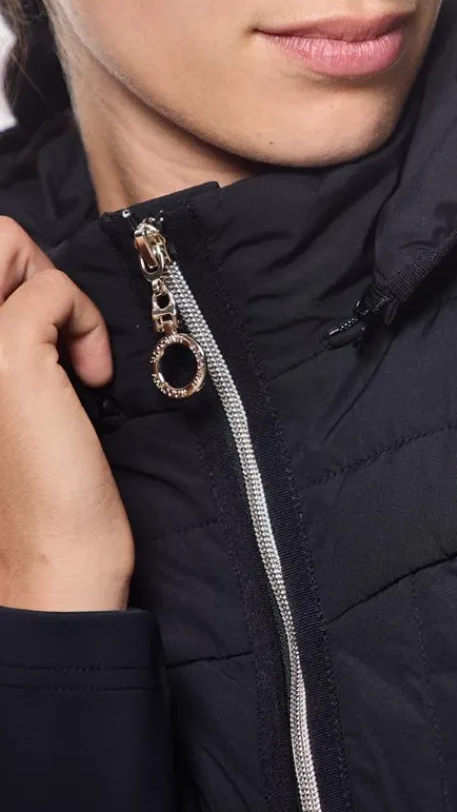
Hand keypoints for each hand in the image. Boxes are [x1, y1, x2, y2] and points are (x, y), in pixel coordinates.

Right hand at [0, 217, 132, 610]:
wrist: (48, 569)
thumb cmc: (38, 496)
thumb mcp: (13, 402)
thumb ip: (15, 343)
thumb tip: (34, 292)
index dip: (15, 284)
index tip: (47, 338)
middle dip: (33, 274)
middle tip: (58, 337)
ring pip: (5, 242)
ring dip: (53, 290)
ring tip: (69, 356)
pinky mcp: (6, 355)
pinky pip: (56, 289)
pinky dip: (88, 322)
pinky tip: (93, 378)